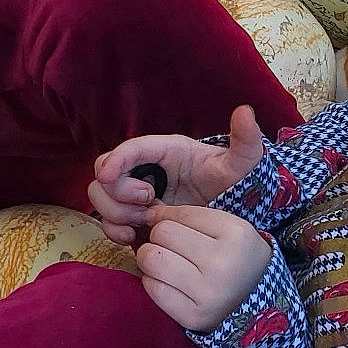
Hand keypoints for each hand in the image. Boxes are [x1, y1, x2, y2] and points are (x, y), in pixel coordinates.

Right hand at [90, 105, 267, 243]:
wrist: (233, 214)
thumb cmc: (236, 183)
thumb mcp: (243, 162)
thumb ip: (245, 139)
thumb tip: (245, 111)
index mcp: (166, 150)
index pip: (131, 149)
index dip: (116, 159)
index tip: (108, 175)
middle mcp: (145, 169)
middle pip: (105, 172)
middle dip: (119, 191)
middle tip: (148, 203)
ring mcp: (136, 194)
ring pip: (101, 196)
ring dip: (115, 211)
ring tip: (144, 221)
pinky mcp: (134, 217)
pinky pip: (108, 221)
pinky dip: (113, 229)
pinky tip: (132, 236)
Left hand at [134, 203, 275, 332]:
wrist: (255, 297)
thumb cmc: (234, 255)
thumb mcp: (224, 226)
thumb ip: (186, 215)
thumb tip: (148, 214)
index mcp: (236, 235)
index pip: (179, 214)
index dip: (167, 216)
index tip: (170, 224)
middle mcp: (223, 265)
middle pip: (161, 234)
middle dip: (159, 237)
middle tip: (171, 246)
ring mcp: (208, 294)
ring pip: (150, 260)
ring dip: (152, 259)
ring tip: (167, 263)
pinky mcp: (194, 317)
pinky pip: (152, 289)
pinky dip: (154, 282)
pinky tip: (169, 282)